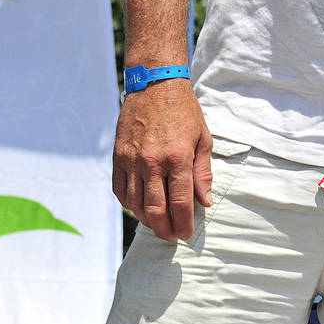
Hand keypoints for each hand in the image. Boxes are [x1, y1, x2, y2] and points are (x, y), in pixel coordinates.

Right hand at [112, 79, 213, 241]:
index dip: (184, 222)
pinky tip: (139, 208)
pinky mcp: (118, 157)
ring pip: (135, 203)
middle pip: (155, 209)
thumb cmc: (184, 111)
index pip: (180, 201)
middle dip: (165, 229)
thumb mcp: (203, 138)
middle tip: (172, 238)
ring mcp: (131, 161)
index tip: (186, 234)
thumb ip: (203, 173)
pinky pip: (119, 190)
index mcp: (178, 157)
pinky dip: (129, 204)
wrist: (155, 85)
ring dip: (147, 220)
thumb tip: (205, 201)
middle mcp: (152, 162)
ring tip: (159, 225)